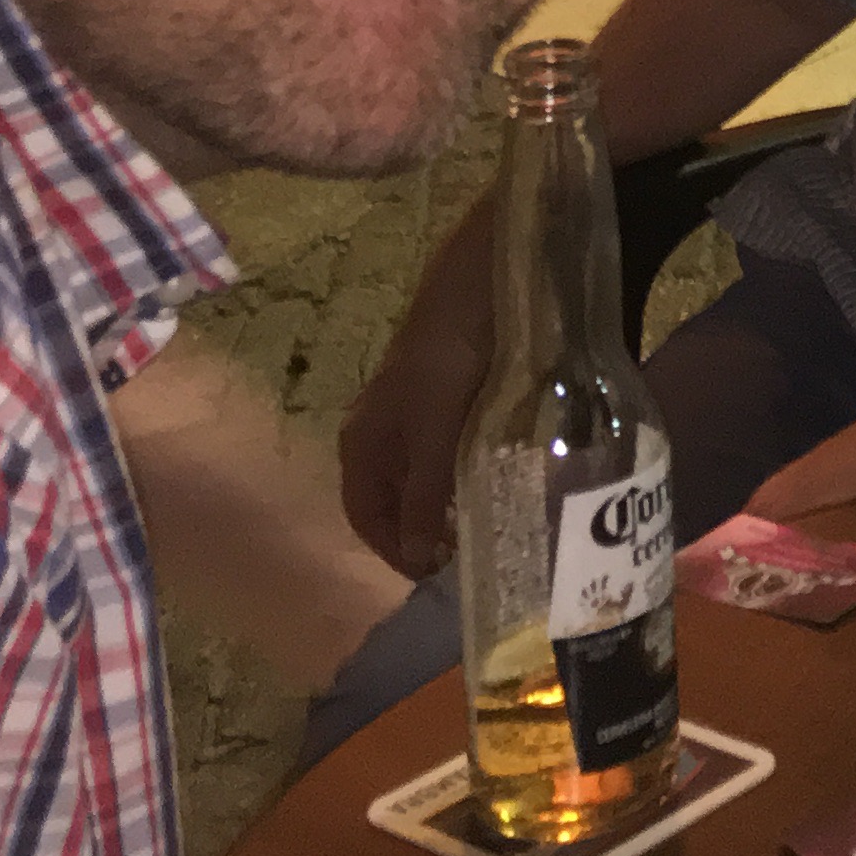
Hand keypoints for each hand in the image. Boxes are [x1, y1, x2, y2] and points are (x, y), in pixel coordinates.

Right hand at [336, 299, 491, 579]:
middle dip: (421, 530)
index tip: (433, 576)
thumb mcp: (432, 432)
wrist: (482, 279)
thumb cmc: (447, 356)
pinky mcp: (451, 393)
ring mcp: (416, 411)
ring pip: (423, 474)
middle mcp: (381, 430)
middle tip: (465, 554)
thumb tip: (416, 560)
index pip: (365, 515)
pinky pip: (450, 449)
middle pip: (393, 497)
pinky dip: (464, 472)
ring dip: (444, 502)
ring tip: (482, 524)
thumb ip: (423, 493)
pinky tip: (494, 478)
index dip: (392, 548)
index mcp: (362, 442)